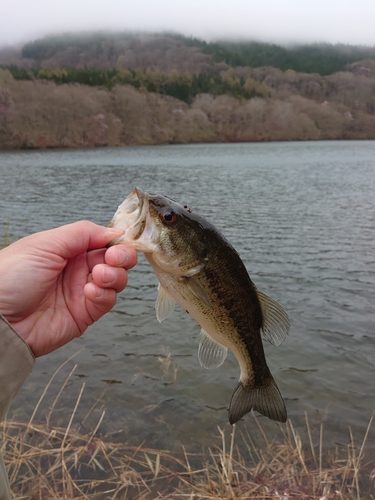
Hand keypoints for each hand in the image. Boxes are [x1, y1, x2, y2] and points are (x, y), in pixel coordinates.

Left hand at [0, 221, 136, 356]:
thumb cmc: (11, 277)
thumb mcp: (45, 244)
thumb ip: (83, 233)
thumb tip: (115, 232)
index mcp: (68, 248)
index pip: (103, 240)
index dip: (116, 240)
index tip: (120, 241)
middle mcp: (78, 268)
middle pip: (116, 259)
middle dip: (122, 256)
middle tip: (114, 259)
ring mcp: (82, 291)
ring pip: (117, 279)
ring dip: (114, 275)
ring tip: (98, 276)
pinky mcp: (85, 314)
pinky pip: (107, 301)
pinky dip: (104, 294)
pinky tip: (89, 292)